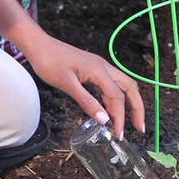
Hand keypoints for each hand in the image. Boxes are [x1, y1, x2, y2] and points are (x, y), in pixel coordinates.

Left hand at [26, 35, 144, 139]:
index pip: (117, 97)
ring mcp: (100, 68)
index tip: (119, 134)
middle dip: (137, 108)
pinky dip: (116, 98)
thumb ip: (86, 101)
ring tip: (129, 121)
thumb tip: (104, 119)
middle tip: (139, 128)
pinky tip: (111, 109)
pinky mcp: (93, 69)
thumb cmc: (49, 62)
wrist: (38, 44)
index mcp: (99, 71)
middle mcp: (104, 68)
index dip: (120, 117)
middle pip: (130, 88)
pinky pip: (111, 85)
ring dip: (128, 103)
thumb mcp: (67, 84)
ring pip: (122, 86)